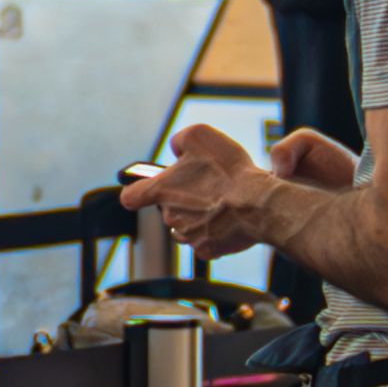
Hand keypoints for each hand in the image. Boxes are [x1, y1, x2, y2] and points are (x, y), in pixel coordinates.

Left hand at [123, 121, 323, 257]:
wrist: (256, 204)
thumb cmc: (227, 170)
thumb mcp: (199, 136)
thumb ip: (180, 141)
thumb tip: (178, 150)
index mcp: (161, 191)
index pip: (131, 196)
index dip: (137, 190)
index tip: (142, 189)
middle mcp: (170, 217)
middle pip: (168, 208)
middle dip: (183, 198)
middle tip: (208, 186)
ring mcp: (188, 237)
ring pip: (186, 226)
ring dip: (199, 216)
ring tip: (222, 202)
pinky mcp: (208, 250)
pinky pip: (206, 240)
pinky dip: (216, 231)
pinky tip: (230, 219)